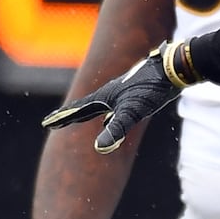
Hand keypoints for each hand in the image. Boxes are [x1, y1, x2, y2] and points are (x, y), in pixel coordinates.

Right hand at [41, 41, 196, 152]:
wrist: (174, 70)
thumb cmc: (152, 89)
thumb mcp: (133, 112)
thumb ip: (117, 129)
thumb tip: (101, 148)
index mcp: (105, 96)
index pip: (78, 109)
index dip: (63, 117)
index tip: (46, 123)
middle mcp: (111, 93)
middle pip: (86, 106)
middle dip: (70, 114)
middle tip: (55, 121)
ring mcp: (124, 92)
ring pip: (100, 105)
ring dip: (87, 112)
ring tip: (79, 117)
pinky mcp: (137, 93)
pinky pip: (115, 105)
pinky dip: (108, 113)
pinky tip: (113, 117)